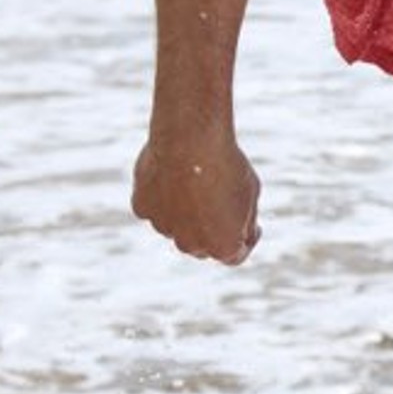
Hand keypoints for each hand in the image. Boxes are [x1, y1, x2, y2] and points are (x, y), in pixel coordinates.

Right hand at [131, 130, 261, 264]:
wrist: (191, 137)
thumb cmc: (226, 163)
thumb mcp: (250, 192)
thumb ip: (242, 219)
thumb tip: (236, 233)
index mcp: (222, 246)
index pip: (235, 256)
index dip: (246, 240)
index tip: (249, 223)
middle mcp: (190, 245)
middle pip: (203, 245)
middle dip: (213, 229)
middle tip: (220, 199)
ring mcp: (164, 228)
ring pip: (177, 226)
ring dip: (187, 212)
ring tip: (196, 178)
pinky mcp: (143, 208)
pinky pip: (156, 208)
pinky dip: (164, 197)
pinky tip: (173, 172)